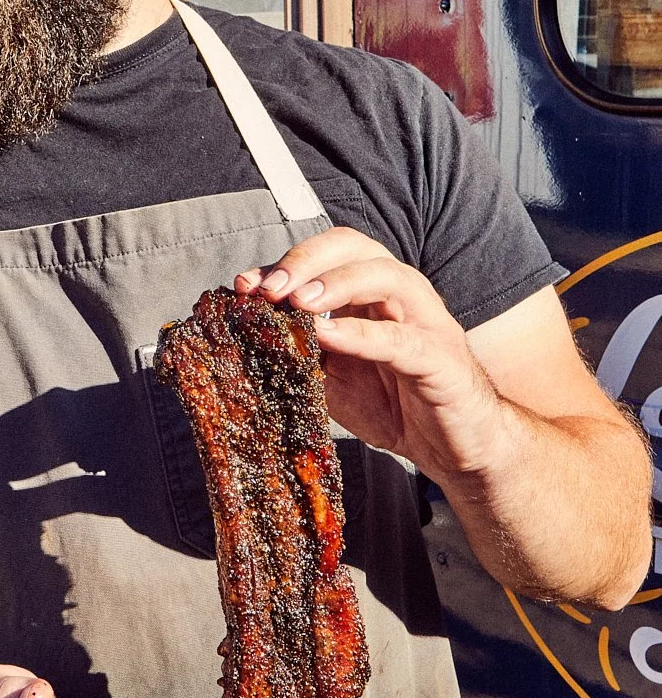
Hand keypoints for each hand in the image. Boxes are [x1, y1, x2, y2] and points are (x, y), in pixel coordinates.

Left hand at [234, 227, 502, 487]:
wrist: (453, 450)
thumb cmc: (395, 405)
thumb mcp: (333, 377)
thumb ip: (300, 351)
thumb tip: (248, 336)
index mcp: (372, 292)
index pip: (326, 255)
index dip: (284, 263)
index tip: (244, 285)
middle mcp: (401, 294)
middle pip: (356, 246)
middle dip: (306, 260)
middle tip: (268, 289)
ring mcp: (426, 321)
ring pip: (386, 276)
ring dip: (337, 282)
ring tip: (298, 302)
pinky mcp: (442, 358)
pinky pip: (402, 337)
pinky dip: (363, 333)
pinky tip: (328, 336)